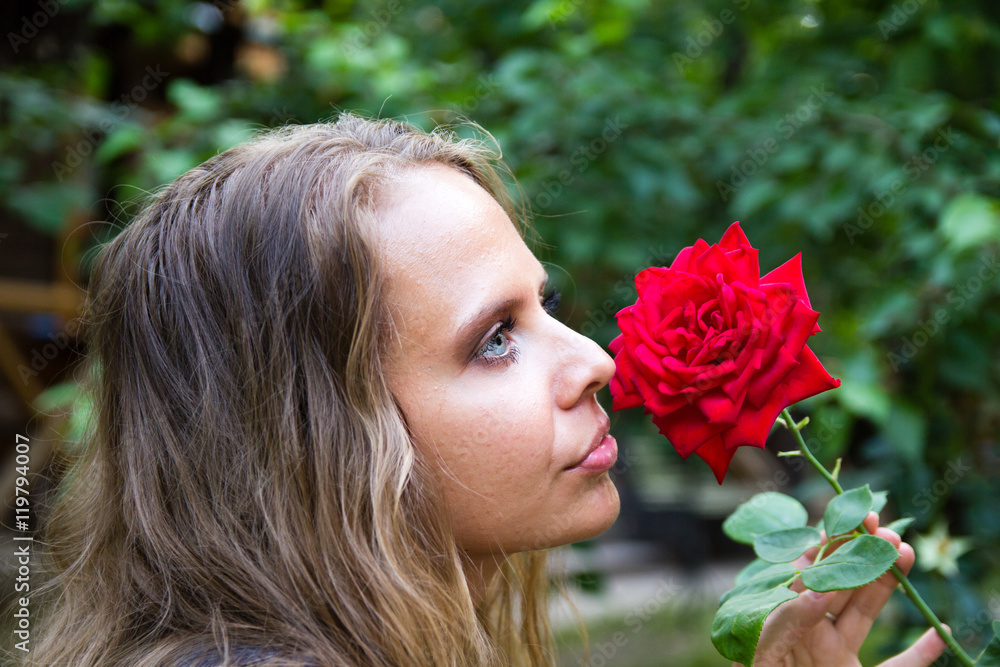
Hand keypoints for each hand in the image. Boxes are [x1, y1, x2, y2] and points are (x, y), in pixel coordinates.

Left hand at [739, 512, 948, 666]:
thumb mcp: (761, 659)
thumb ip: (782, 625)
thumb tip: (810, 592)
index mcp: (780, 623)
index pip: (805, 576)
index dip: (828, 546)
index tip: (850, 519)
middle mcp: (808, 636)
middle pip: (838, 586)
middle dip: (861, 554)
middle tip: (883, 528)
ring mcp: (834, 659)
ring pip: (865, 613)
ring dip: (888, 583)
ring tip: (906, 552)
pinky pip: (897, 666)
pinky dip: (923, 652)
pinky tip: (942, 632)